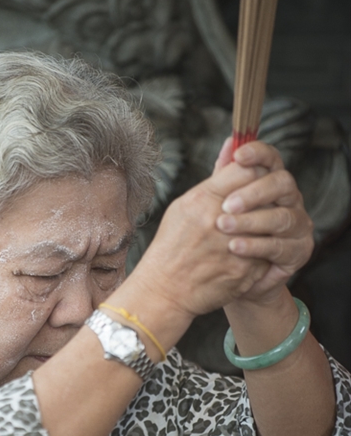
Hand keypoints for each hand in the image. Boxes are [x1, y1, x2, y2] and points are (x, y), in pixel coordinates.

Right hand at [132, 147, 274, 320]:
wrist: (165, 291)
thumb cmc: (172, 246)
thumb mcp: (184, 206)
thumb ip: (214, 179)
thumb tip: (232, 144)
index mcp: (202, 200)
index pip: (246, 169)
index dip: (255, 170)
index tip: (253, 177)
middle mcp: (218, 221)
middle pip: (263, 194)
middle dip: (265, 196)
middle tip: (261, 202)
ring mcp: (234, 247)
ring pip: (270, 222)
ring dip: (266, 223)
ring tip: (255, 228)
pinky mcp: (245, 270)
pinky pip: (267, 250)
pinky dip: (262, 249)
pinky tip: (248, 252)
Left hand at [214, 138, 313, 304]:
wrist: (225, 277)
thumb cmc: (221, 235)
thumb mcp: (216, 203)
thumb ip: (224, 176)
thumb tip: (229, 143)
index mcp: (270, 182)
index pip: (271, 159)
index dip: (258, 153)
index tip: (239, 156)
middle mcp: (289, 199)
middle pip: (282, 183)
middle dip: (254, 192)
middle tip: (227, 204)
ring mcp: (297, 224)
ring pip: (282, 216)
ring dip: (251, 221)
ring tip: (223, 226)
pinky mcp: (298, 251)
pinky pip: (280, 246)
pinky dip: (255, 246)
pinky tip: (234, 247)